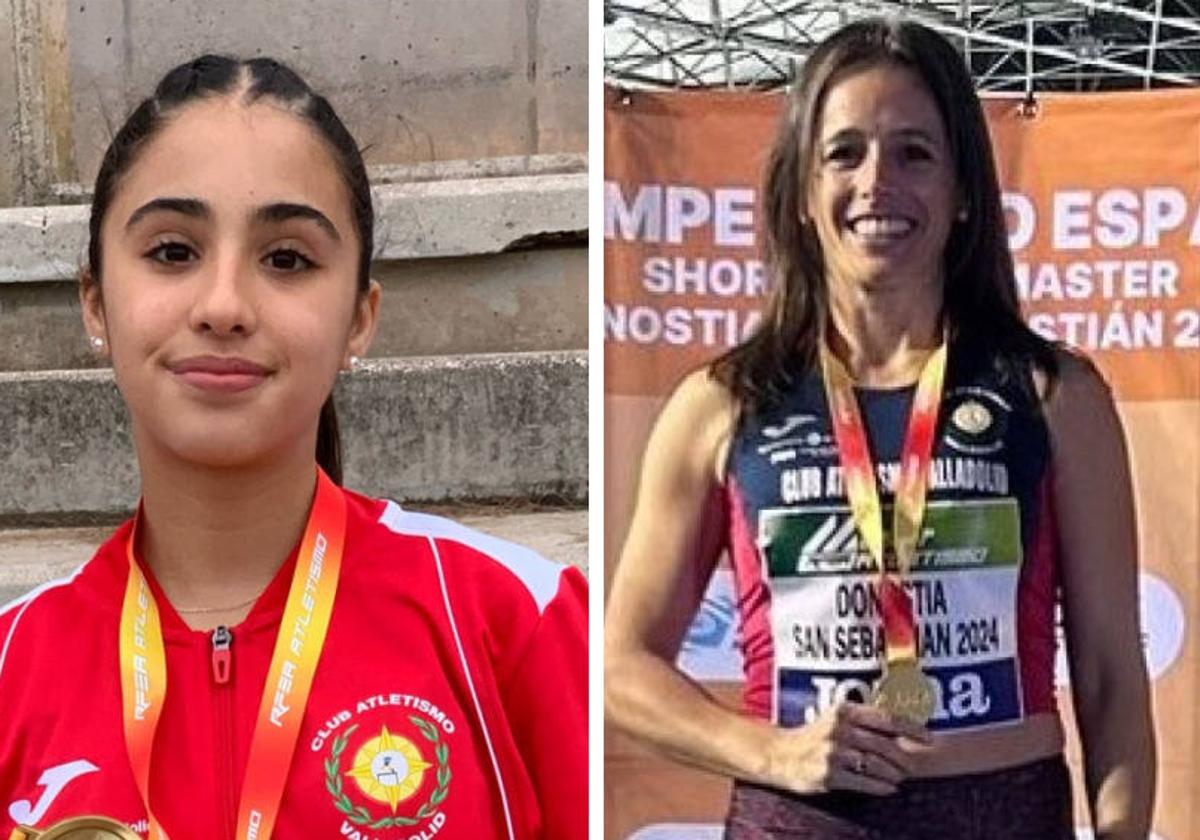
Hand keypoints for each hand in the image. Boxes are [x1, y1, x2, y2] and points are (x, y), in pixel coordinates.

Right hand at [760, 703, 932, 795]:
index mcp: (844, 711)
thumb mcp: (836, 719)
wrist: (779, 755)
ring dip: (893, 774)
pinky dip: (881, 787)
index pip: (886, 717)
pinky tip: (889, 789)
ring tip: (900, 777)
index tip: (930, 738)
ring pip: (876, 765)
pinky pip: (863, 783)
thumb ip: (863, 720)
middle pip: (884, 744)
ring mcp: (833, 753)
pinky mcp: (828, 775)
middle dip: (903, 758)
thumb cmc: (814, 736)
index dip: (911, 728)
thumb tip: (901, 729)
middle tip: (912, 766)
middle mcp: (839, 729)